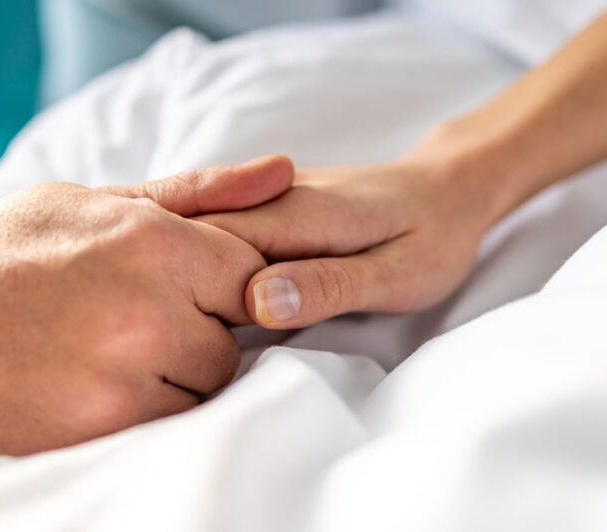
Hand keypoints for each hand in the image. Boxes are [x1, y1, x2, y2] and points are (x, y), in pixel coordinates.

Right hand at [0, 155, 292, 469]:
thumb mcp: (91, 200)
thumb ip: (197, 192)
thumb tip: (285, 172)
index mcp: (154, 242)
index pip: (252, 277)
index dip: (222, 290)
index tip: (186, 295)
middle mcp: (148, 312)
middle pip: (230, 346)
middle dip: (196, 339)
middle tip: (133, 328)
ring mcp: (121, 380)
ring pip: (199, 395)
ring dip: (169, 383)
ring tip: (104, 357)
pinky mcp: (92, 435)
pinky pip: (159, 432)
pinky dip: (137, 416)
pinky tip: (88, 387)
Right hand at [197, 155, 512, 328]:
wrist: (449, 190)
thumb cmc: (431, 239)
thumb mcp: (395, 274)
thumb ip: (329, 287)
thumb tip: (258, 302)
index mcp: (298, 212)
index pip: (209, 243)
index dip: (180, 285)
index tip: (168, 329)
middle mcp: (272, 197)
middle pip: (194, 237)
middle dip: (170, 281)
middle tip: (158, 331)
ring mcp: (268, 200)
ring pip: (204, 234)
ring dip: (183, 272)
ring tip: (167, 317)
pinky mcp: (271, 211)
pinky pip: (223, 235)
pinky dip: (205, 263)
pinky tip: (197, 293)